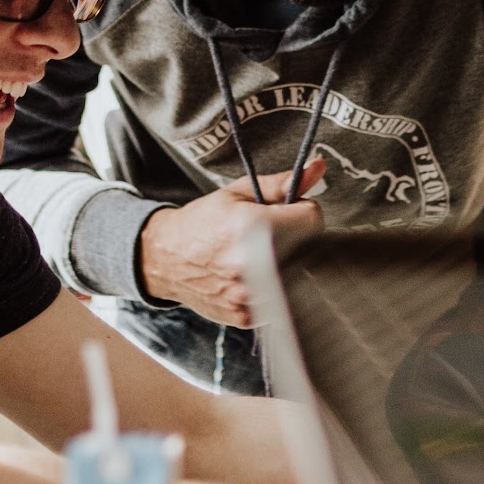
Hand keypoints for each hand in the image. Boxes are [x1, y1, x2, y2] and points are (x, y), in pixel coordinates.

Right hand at [138, 158, 324, 326]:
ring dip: (283, 265)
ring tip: (256, 257)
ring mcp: (249, 295)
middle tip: (266, 236)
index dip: (300, 212)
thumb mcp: (236, 193)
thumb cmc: (201, 222)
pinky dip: (269, 289)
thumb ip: (281, 184)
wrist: (165, 257)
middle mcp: (252, 265)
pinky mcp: (246, 316)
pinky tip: (248, 278)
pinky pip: (278, 300)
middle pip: (307, 249)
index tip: (285, 213)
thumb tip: (318, 168)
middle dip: (293, 239)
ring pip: (295, 277)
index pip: (313, 219)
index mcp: (252, 227)